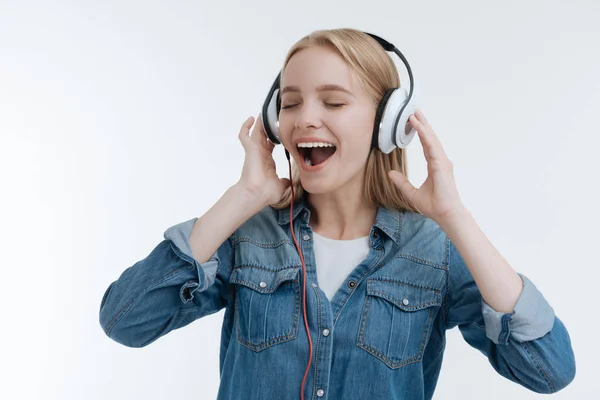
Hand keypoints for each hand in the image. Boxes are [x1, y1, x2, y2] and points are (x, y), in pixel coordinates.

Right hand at [236, 114, 289, 204]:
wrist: (256, 194)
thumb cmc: (266, 192)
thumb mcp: (281, 186)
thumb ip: (285, 182)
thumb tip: (289, 181)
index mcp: (267, 161)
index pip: (271, 145)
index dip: (277, 137)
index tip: (283, 130)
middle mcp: (260, 155)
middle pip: (264, 136)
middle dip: (268, 126)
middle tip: (274, 115)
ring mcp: (254, 151)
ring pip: (256, 133)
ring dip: (260, 123)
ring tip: (265, 112)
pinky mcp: (249, 150)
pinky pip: (244, 136)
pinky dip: (245, 127)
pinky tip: (251, 118)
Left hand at [388, 109, 465, 223]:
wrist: (445, 214)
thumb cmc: (434, 205)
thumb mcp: (411, 193)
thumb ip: (402, 182)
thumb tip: (390, 174)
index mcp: (434, 166)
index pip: (426, 145)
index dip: (421, 133)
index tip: (414, 122)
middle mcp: (440, 161)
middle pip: (430, 138)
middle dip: (422, 124)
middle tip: (414, 111)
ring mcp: (442, 162)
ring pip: (431, 139)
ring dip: (423, 126)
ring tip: (414, 114)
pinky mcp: (441, 165)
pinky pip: (432, 146)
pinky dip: (425, 136)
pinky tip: (419, 127)